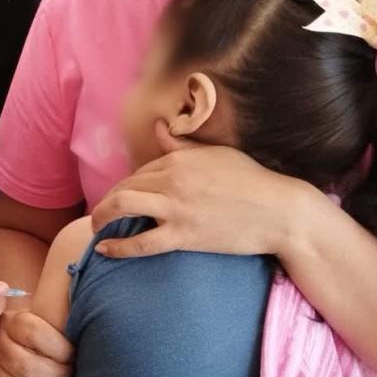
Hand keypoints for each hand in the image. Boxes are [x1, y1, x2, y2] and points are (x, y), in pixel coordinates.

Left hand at [90, 121, 322, 258]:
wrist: (280, 212)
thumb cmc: (252, 181)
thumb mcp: (216, 155)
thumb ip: (182, 145)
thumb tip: (159, 126)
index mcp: (180, 158)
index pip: (140, 170)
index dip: (130, 185)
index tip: (126, 197)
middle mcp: (173, 178)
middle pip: (126, 185)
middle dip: (110, 199)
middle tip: (104, 212)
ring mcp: (177, 207)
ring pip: (123, 206)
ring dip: (102, 215)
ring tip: (96, 226)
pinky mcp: (184, 235)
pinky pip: (140, 242)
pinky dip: (117, 247)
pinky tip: (103, 249)